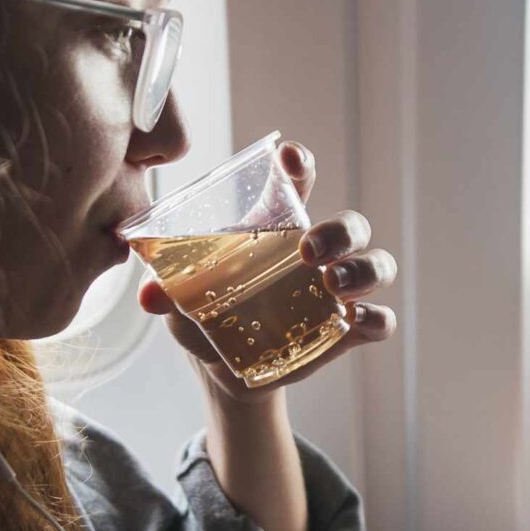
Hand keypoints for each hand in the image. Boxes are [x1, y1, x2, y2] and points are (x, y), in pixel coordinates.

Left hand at [138, 141, 397, 402]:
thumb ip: (167, 292)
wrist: (224, 371)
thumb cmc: (205, 317)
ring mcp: (340, 290)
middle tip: (307, 249)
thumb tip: (148, 295)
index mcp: (278, 226)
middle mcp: (319, 251)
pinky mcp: (350, 330)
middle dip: (338, 230)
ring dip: (362, 270)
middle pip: (350, 225)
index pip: (298, 182)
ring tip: (333, 285)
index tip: (289, 159)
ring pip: (377, 264)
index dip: (299, 165)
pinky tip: (359, 322)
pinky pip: (381, 319)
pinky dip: (377, 319)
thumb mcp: (181, 303)